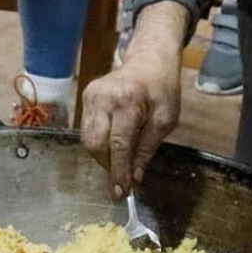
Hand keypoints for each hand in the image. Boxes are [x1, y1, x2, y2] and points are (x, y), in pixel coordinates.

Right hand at [79, 2, 185, 197]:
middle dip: (107, 165)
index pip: (118, 144)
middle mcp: (103, 98)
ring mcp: (91, 96)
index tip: (121, 192)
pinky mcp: (85, 96)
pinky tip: (113, 142)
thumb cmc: (162, 89)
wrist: (149, 59)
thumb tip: (135, 176)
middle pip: (95, 144)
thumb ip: (148, 148)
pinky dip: (100, 142)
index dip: (118, 171)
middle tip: (122, 177)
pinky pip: (87, 129)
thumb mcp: (166, 120)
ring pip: (88, 139)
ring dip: (103, 155)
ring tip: (120, 159)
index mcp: (128, 102)